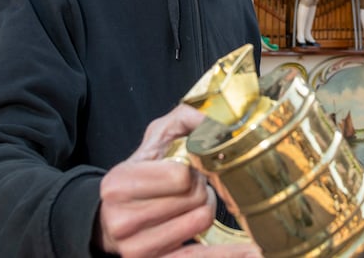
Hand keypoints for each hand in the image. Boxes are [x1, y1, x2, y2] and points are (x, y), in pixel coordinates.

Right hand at [95, 105, 259, 257]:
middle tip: (189, 188)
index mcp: (120, 183)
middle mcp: (123, 219)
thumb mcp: (154, 141)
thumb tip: (220, 121)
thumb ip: (186, 119)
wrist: (111, 220)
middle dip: (200, 189)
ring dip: (203, 210)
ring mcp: (138, 248)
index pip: (181, 175)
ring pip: (202, 222)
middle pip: (195, 199)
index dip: (191, 170)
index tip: (185, 170)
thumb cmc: (137, 178)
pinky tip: (252, 252)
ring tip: (188, 206)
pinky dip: (229, 255)